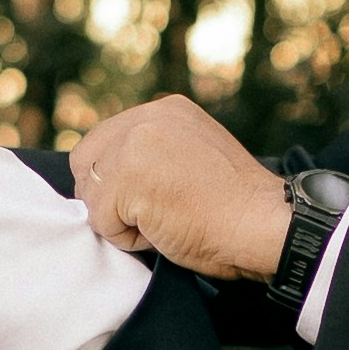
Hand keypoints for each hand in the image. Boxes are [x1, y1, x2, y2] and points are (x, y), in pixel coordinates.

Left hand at [70, 95, 291, 281]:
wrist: (263, 224)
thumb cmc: (235, 208)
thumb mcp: (192, 158)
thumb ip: (155, 153)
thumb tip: (108, 177)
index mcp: (165, 110)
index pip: (105, 142)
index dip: (116, 180)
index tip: (152, 199)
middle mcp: (147, 117)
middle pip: (86, 162)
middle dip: (108, 197)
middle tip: (153, 214)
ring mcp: (135, 144)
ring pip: (92, 193)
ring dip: (120, 219)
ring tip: (166, 220)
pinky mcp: (127, 177)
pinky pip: (100, 221)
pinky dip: (128, 239)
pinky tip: (165, 231)